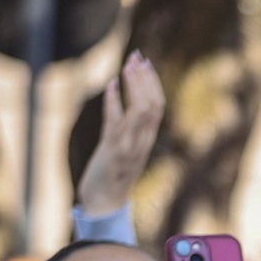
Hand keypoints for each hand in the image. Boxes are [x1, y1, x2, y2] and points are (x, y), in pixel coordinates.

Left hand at [76, 52, 163, 215]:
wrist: (103, 203)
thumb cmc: (110, 176)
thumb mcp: (124, 150)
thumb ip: (127, 128)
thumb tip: (121, 101)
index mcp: (147, 141)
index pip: (157, 107)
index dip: (153, 83)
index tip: (145, 63)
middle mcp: (142, 143)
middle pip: (152, 105)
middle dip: (145, 79)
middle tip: (137, 56)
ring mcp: (129, 148)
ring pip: (139, 111)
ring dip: (133, 86)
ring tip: (126, 65)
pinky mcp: (112, 152)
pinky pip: (116, 123)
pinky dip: (114, 102)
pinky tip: (110, 85)